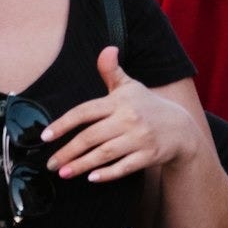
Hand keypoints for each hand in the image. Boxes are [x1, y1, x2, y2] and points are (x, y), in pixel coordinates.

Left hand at [41, 47, 199, 182]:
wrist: (181, 128)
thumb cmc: (148, 106)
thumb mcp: (131, 86)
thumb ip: (112, 71)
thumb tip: (107, 49)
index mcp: (120, 101)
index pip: (86, 111)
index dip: (64, 123)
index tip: (46, 135)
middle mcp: (129, 119)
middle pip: (92, 136)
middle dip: (68, 151)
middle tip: (51, 163)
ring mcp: (139, 138)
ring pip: (105, 153)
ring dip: (81, 165)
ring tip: (64, 173)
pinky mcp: (148, 156)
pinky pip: (124, 167)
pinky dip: (107, 173)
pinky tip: (92, 178)